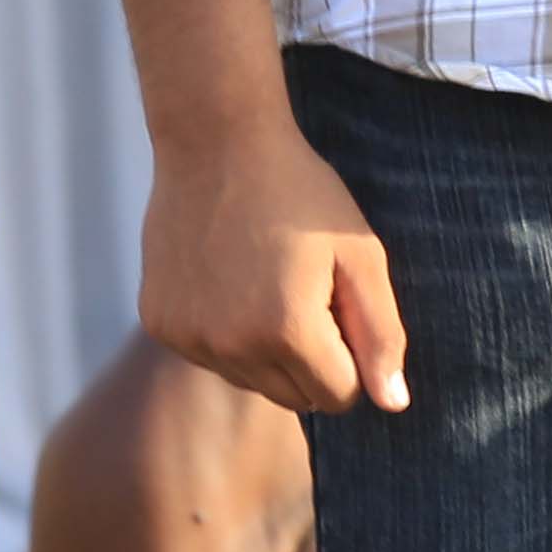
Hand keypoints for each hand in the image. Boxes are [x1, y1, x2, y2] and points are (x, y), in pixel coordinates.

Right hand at [141, 115, 405, 416]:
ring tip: (273, 283)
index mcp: (287, 331)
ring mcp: (187, 338)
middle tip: (314, 294)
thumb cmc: (304, 196)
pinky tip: (234, 282)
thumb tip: (392, 404)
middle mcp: (230, 346)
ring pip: (252, 381)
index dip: (357, 361)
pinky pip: (210, 357)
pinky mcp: (159, 325)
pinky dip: (230, 335)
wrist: (217, 147)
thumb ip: (381, 334)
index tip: (349, 313)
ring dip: (272, 352)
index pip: (340, 395)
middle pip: (296, 397)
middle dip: (317, 362)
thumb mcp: (361, 256)